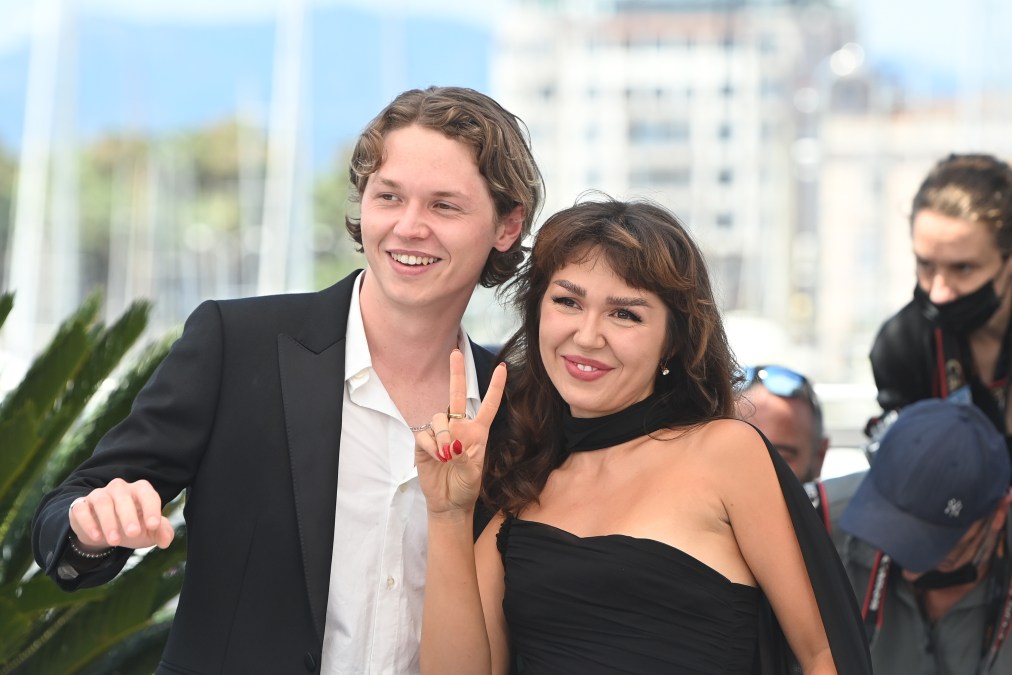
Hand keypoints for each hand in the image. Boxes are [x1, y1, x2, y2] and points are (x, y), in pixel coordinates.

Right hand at [69, 478, 174, 549]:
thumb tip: (166, 541)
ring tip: (115, 541)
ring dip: (109, 521)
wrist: (102, 532)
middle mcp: (119, 489)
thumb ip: (162, 532)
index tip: (154, 525)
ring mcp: (98, 495)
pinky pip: (81, 509)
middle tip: (133, 534)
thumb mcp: (148, 531)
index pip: (147, 493)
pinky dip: (88, 523)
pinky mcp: (80, 506)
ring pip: (103, 502)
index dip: (151, 508)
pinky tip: (96, 537)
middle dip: (129, 515)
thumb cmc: (130, 527)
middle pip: (123, 496)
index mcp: (139, 491)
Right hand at [415, 349, 506, 516]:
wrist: (449, 503)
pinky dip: (431, 445)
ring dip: (443, 435)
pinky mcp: (425, 443)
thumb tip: (452, 442)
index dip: (495, 387)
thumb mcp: (473, 473)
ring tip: (447, 455)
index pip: (488, 405)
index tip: (502, 368)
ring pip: (439, 418)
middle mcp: (459, 427)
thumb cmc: (466, 487)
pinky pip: (425, 434)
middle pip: (456, 394)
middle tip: (455, 352)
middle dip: (456, 372)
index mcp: (477, 431)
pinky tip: (436, 457)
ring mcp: (441, 434)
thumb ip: (465, 456)